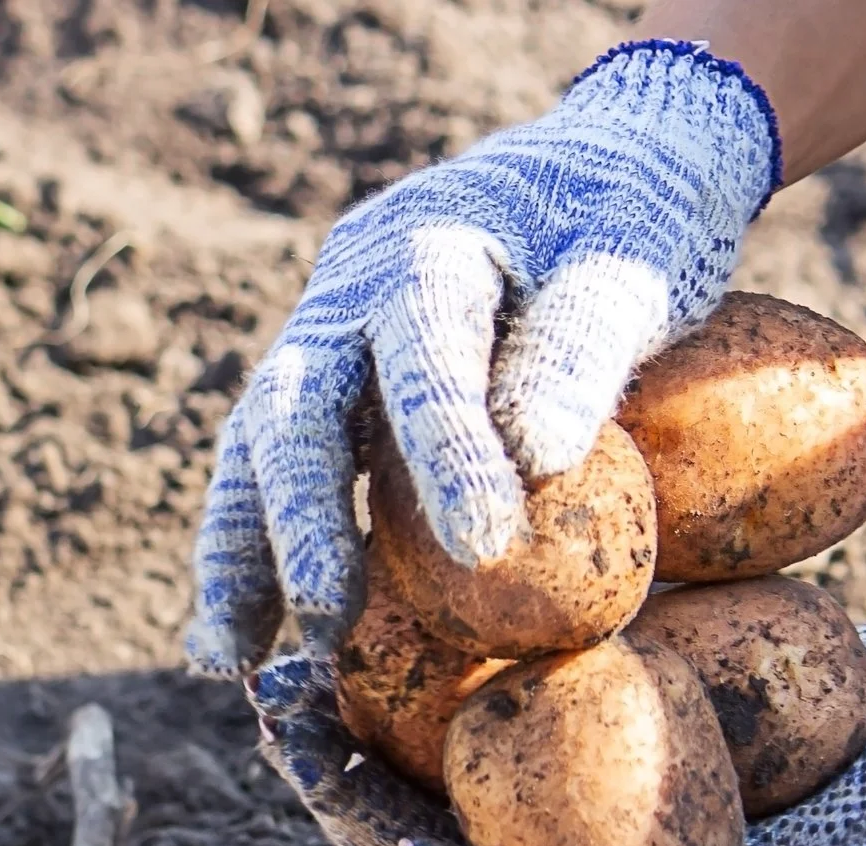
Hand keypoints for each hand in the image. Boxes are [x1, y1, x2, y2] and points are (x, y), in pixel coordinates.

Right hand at [188, 41, 781, 676]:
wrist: (598, 169)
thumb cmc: (633, 222)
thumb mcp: (635, 265)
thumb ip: (583, 346)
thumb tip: (534, 455)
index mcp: (431, 245)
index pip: (426, 353)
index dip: (447, 450)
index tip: (484, 549)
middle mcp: (349, 293)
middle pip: (298, 404)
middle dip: (303, 517)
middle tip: (326, 617)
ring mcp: (324, 341)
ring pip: (258, 446)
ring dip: (240, 551)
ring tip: (230, 657)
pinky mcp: (326, 392)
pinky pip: (268, 475)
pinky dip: (249, 553)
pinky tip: (236, 646)